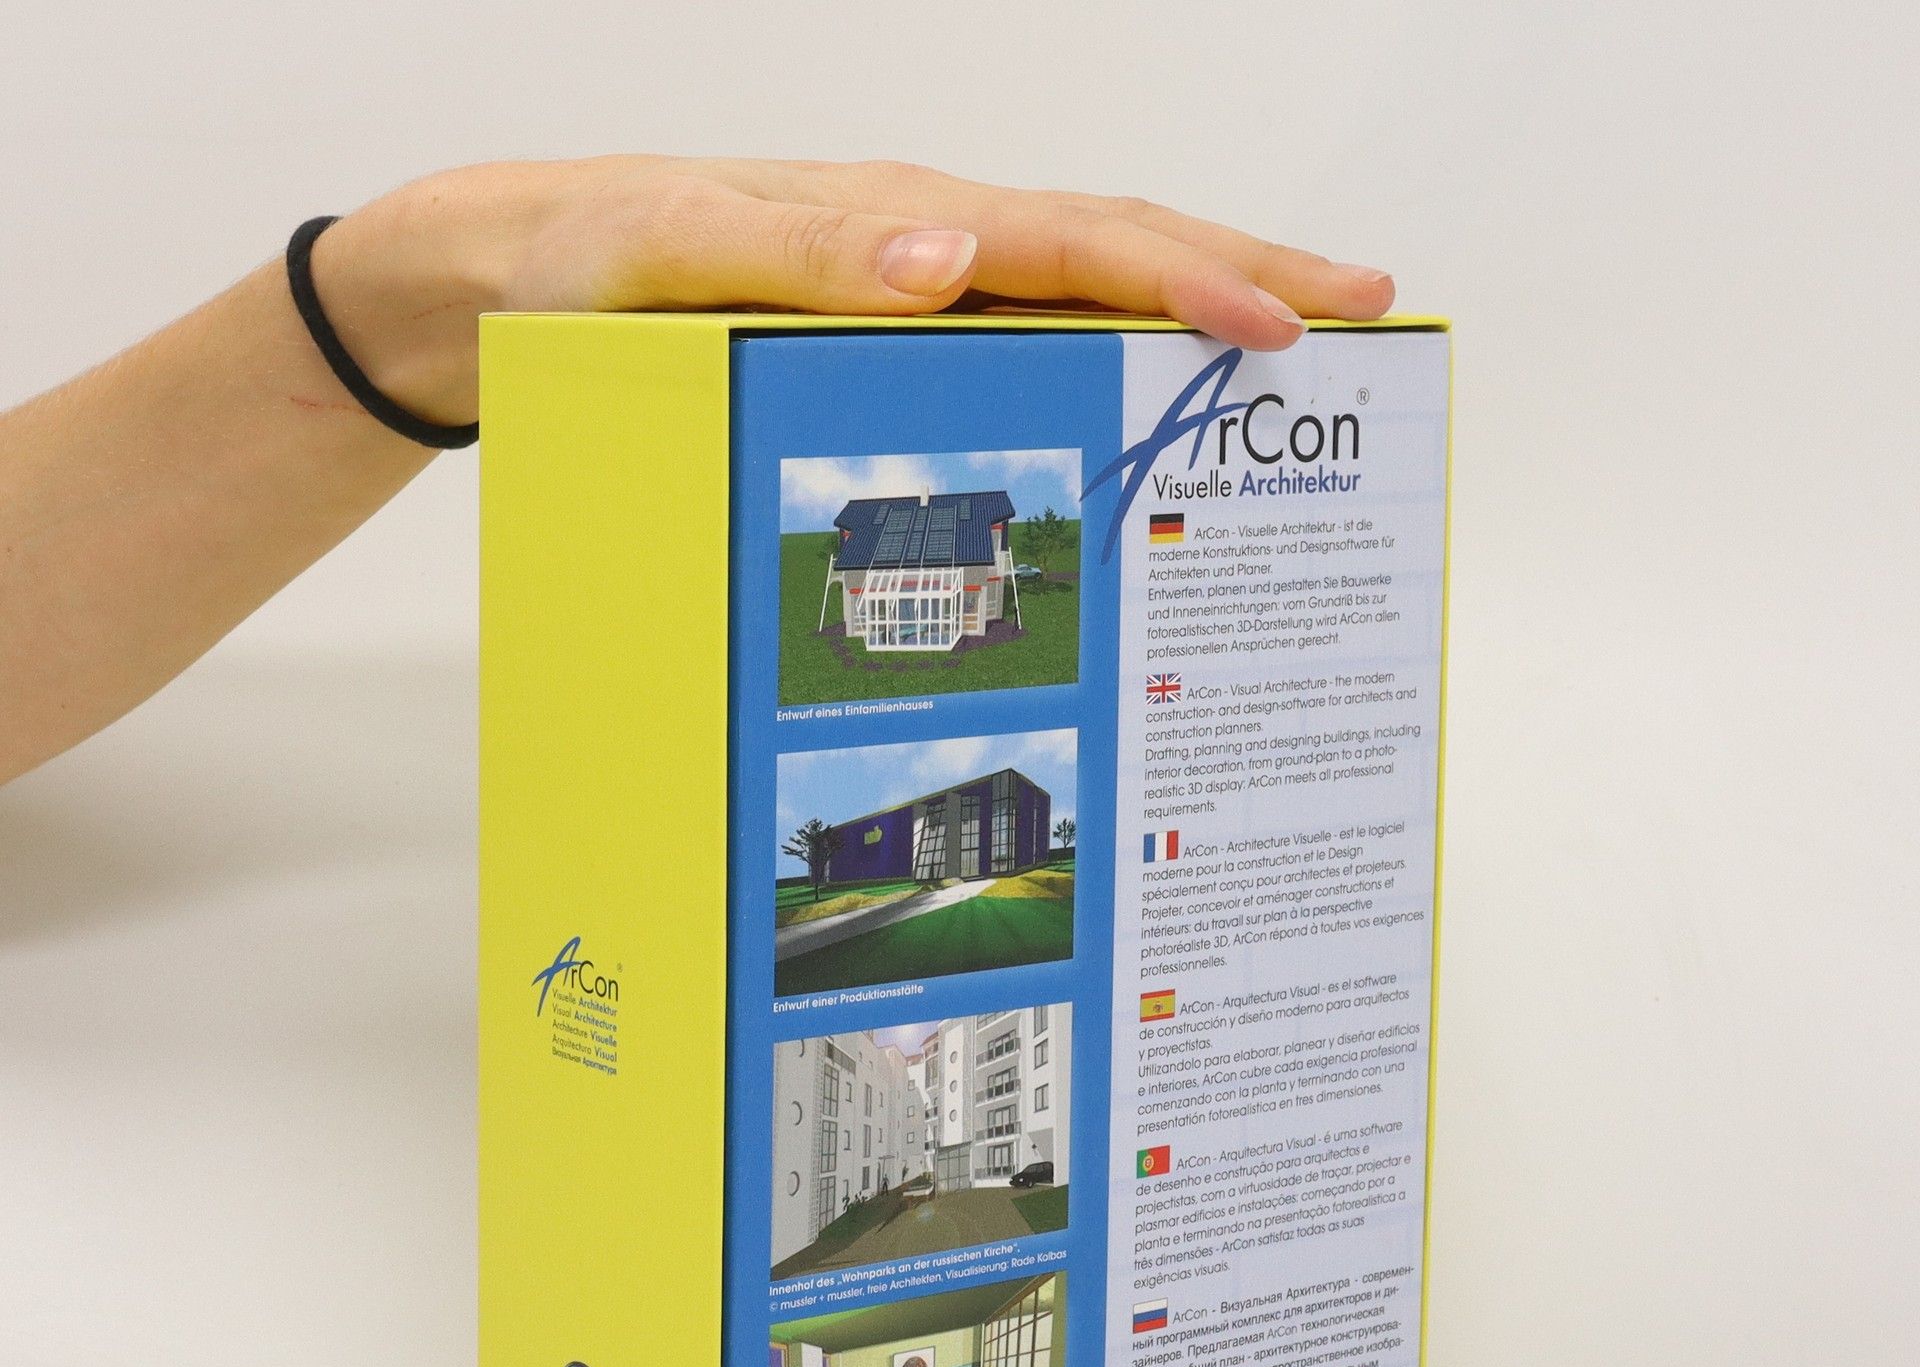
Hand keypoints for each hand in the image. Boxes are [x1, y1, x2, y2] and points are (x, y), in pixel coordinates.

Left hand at [318, 157, 1395, 424]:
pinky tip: (1150, 394)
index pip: (1072, 238)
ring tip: (1298, 343)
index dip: (1182, 275)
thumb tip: (948, 263)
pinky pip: (1029, 333)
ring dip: (1197, 304)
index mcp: (898, 220)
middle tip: (1366, 309)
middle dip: (1246, 270)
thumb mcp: (672, 254)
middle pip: (1114, 243)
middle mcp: (930, 243)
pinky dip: (1111, 352)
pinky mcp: (901, 332)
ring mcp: (922, 288)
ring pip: (1085, 286)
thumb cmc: (590, 261)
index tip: (1280, 323)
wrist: (520, 274)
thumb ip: (800, 257)